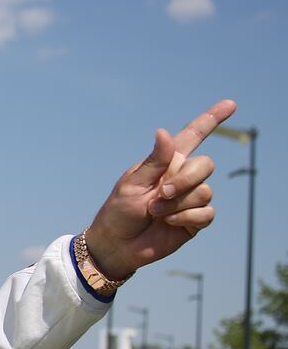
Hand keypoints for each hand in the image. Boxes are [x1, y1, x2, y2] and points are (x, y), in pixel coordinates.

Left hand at [83, 100, 235, 279]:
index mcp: (166, 162)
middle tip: (160, 193)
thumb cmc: (119, 211)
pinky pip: (207, 212)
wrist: (118, 244)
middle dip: (184, 179)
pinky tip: (169, 222)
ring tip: (155, 211)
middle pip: (205, 165)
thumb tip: (163, 131)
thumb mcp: (132, 184)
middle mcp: (182, 177)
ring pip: (205, 190)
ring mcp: (191, 198)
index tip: (230, 104)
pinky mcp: (196, 219)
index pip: (193, 136)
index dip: (212, 119)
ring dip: (178, 203)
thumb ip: (154, 161)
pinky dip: (186, 217)